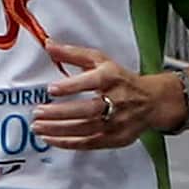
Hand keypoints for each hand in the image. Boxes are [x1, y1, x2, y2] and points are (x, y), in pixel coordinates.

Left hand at [32, 42, 180, 149]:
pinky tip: (51, 139)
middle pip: (86, 109)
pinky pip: (88, 143)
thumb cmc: (121, 79)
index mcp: (112, 78)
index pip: (92, 82)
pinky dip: (67, 143)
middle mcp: (116, 100)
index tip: (52, 89)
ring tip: (38, 127)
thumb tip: (49, 45)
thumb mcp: (100, 60)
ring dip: (58, 130)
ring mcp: (116, 122)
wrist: (150, 101)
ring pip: (85, 129)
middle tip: (38, 112)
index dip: (71, 86)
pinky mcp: (114, 139)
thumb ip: (73, 54)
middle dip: (60, 113)